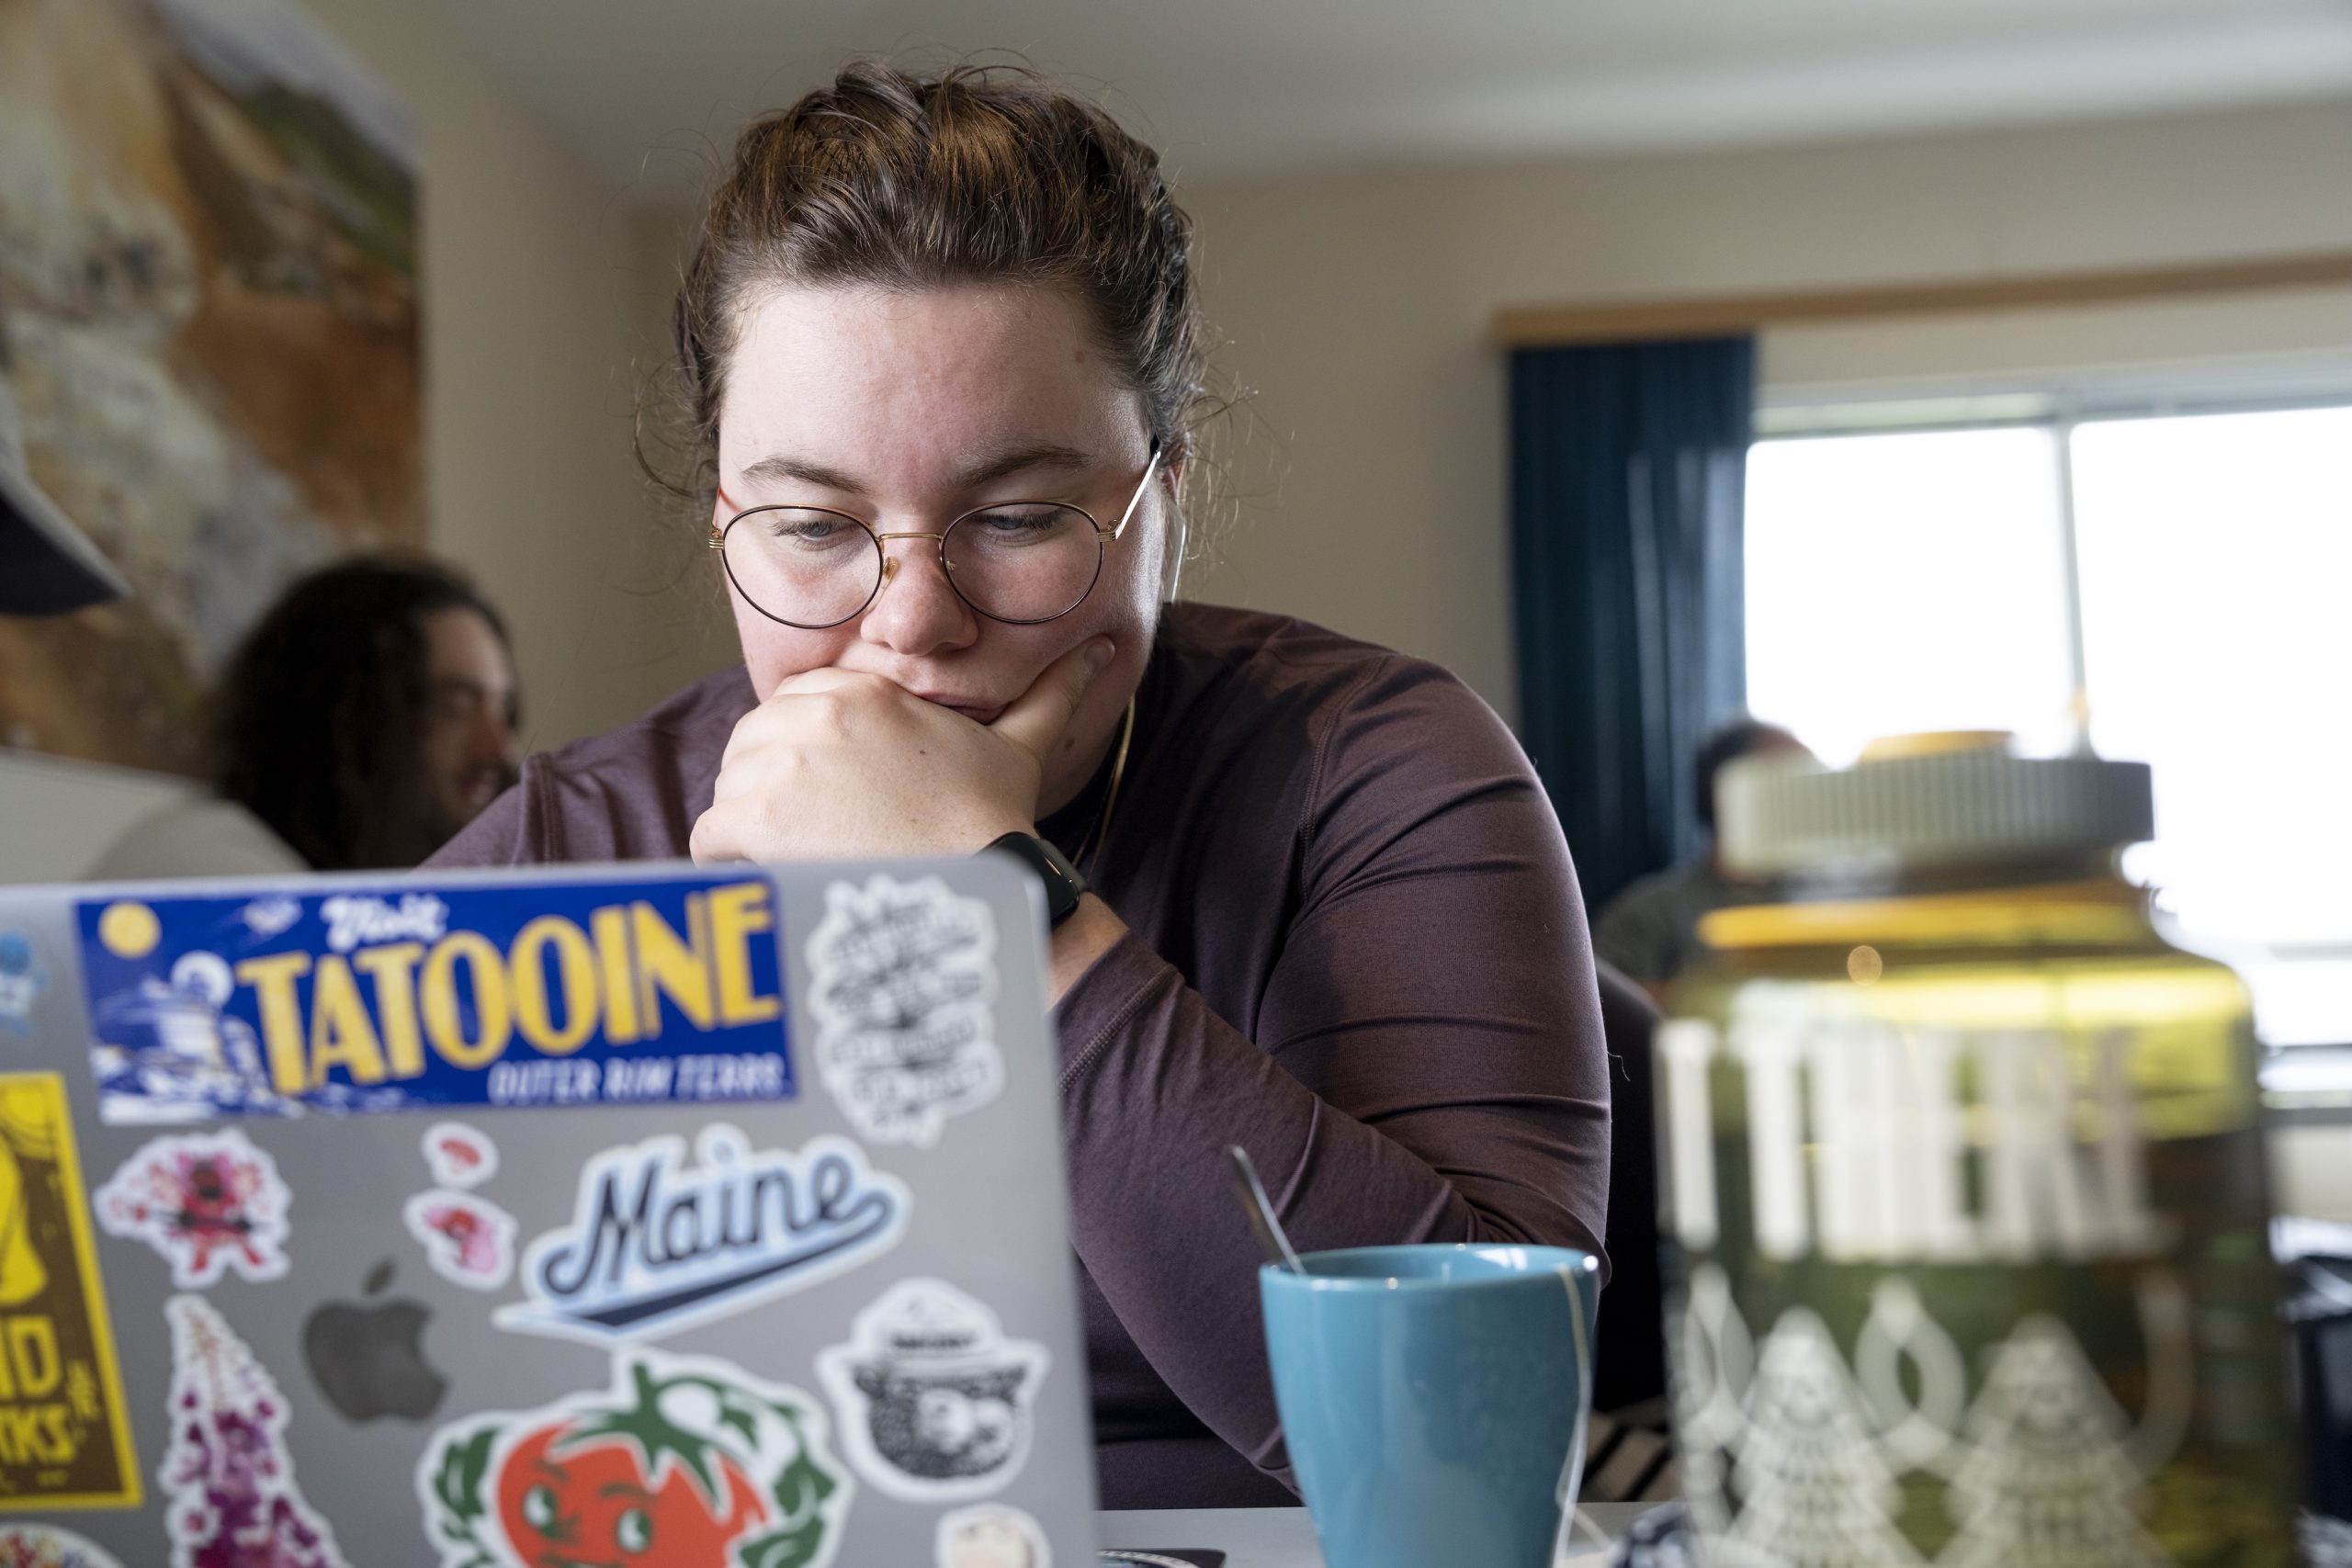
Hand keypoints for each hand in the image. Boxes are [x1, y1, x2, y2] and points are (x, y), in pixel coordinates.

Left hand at [690, 639, 1114, 864]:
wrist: (974, 889)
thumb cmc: (994, 824)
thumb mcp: (1022, 746)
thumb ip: (1051, 692)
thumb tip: (1102, 648)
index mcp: (865, 691)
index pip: (795, 703)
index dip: (805, 749)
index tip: (828, 791)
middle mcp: (816, 716)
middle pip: (754, 741)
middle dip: (770, 784)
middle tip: (813, 832)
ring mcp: (780, 765)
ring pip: (729, 788)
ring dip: (751, 826)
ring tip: (801, 859)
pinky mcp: (754, 819)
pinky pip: (709, 837)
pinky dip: (730, 865)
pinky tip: (777, 880)